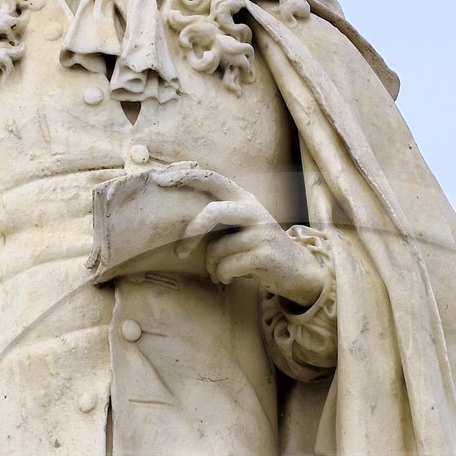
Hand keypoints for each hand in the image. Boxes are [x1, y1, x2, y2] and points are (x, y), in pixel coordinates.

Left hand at [153, 167, 325, 306]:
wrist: (296, 270)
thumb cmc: (256, 248)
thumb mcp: (240, 225)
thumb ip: (217, 216)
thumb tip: (175, 217)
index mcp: (243, 198)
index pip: (212, 179)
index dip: (186, 177)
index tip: (160, 180)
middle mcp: (253, 209)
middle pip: (212, 212)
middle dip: (192, 234)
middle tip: (181, 252)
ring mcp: (261, 231)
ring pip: (216, 249)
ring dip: (211, 267)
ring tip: (219, 272)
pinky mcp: (265, 254)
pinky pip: (227, 267)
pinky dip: (222, 276)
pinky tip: (229, 278)